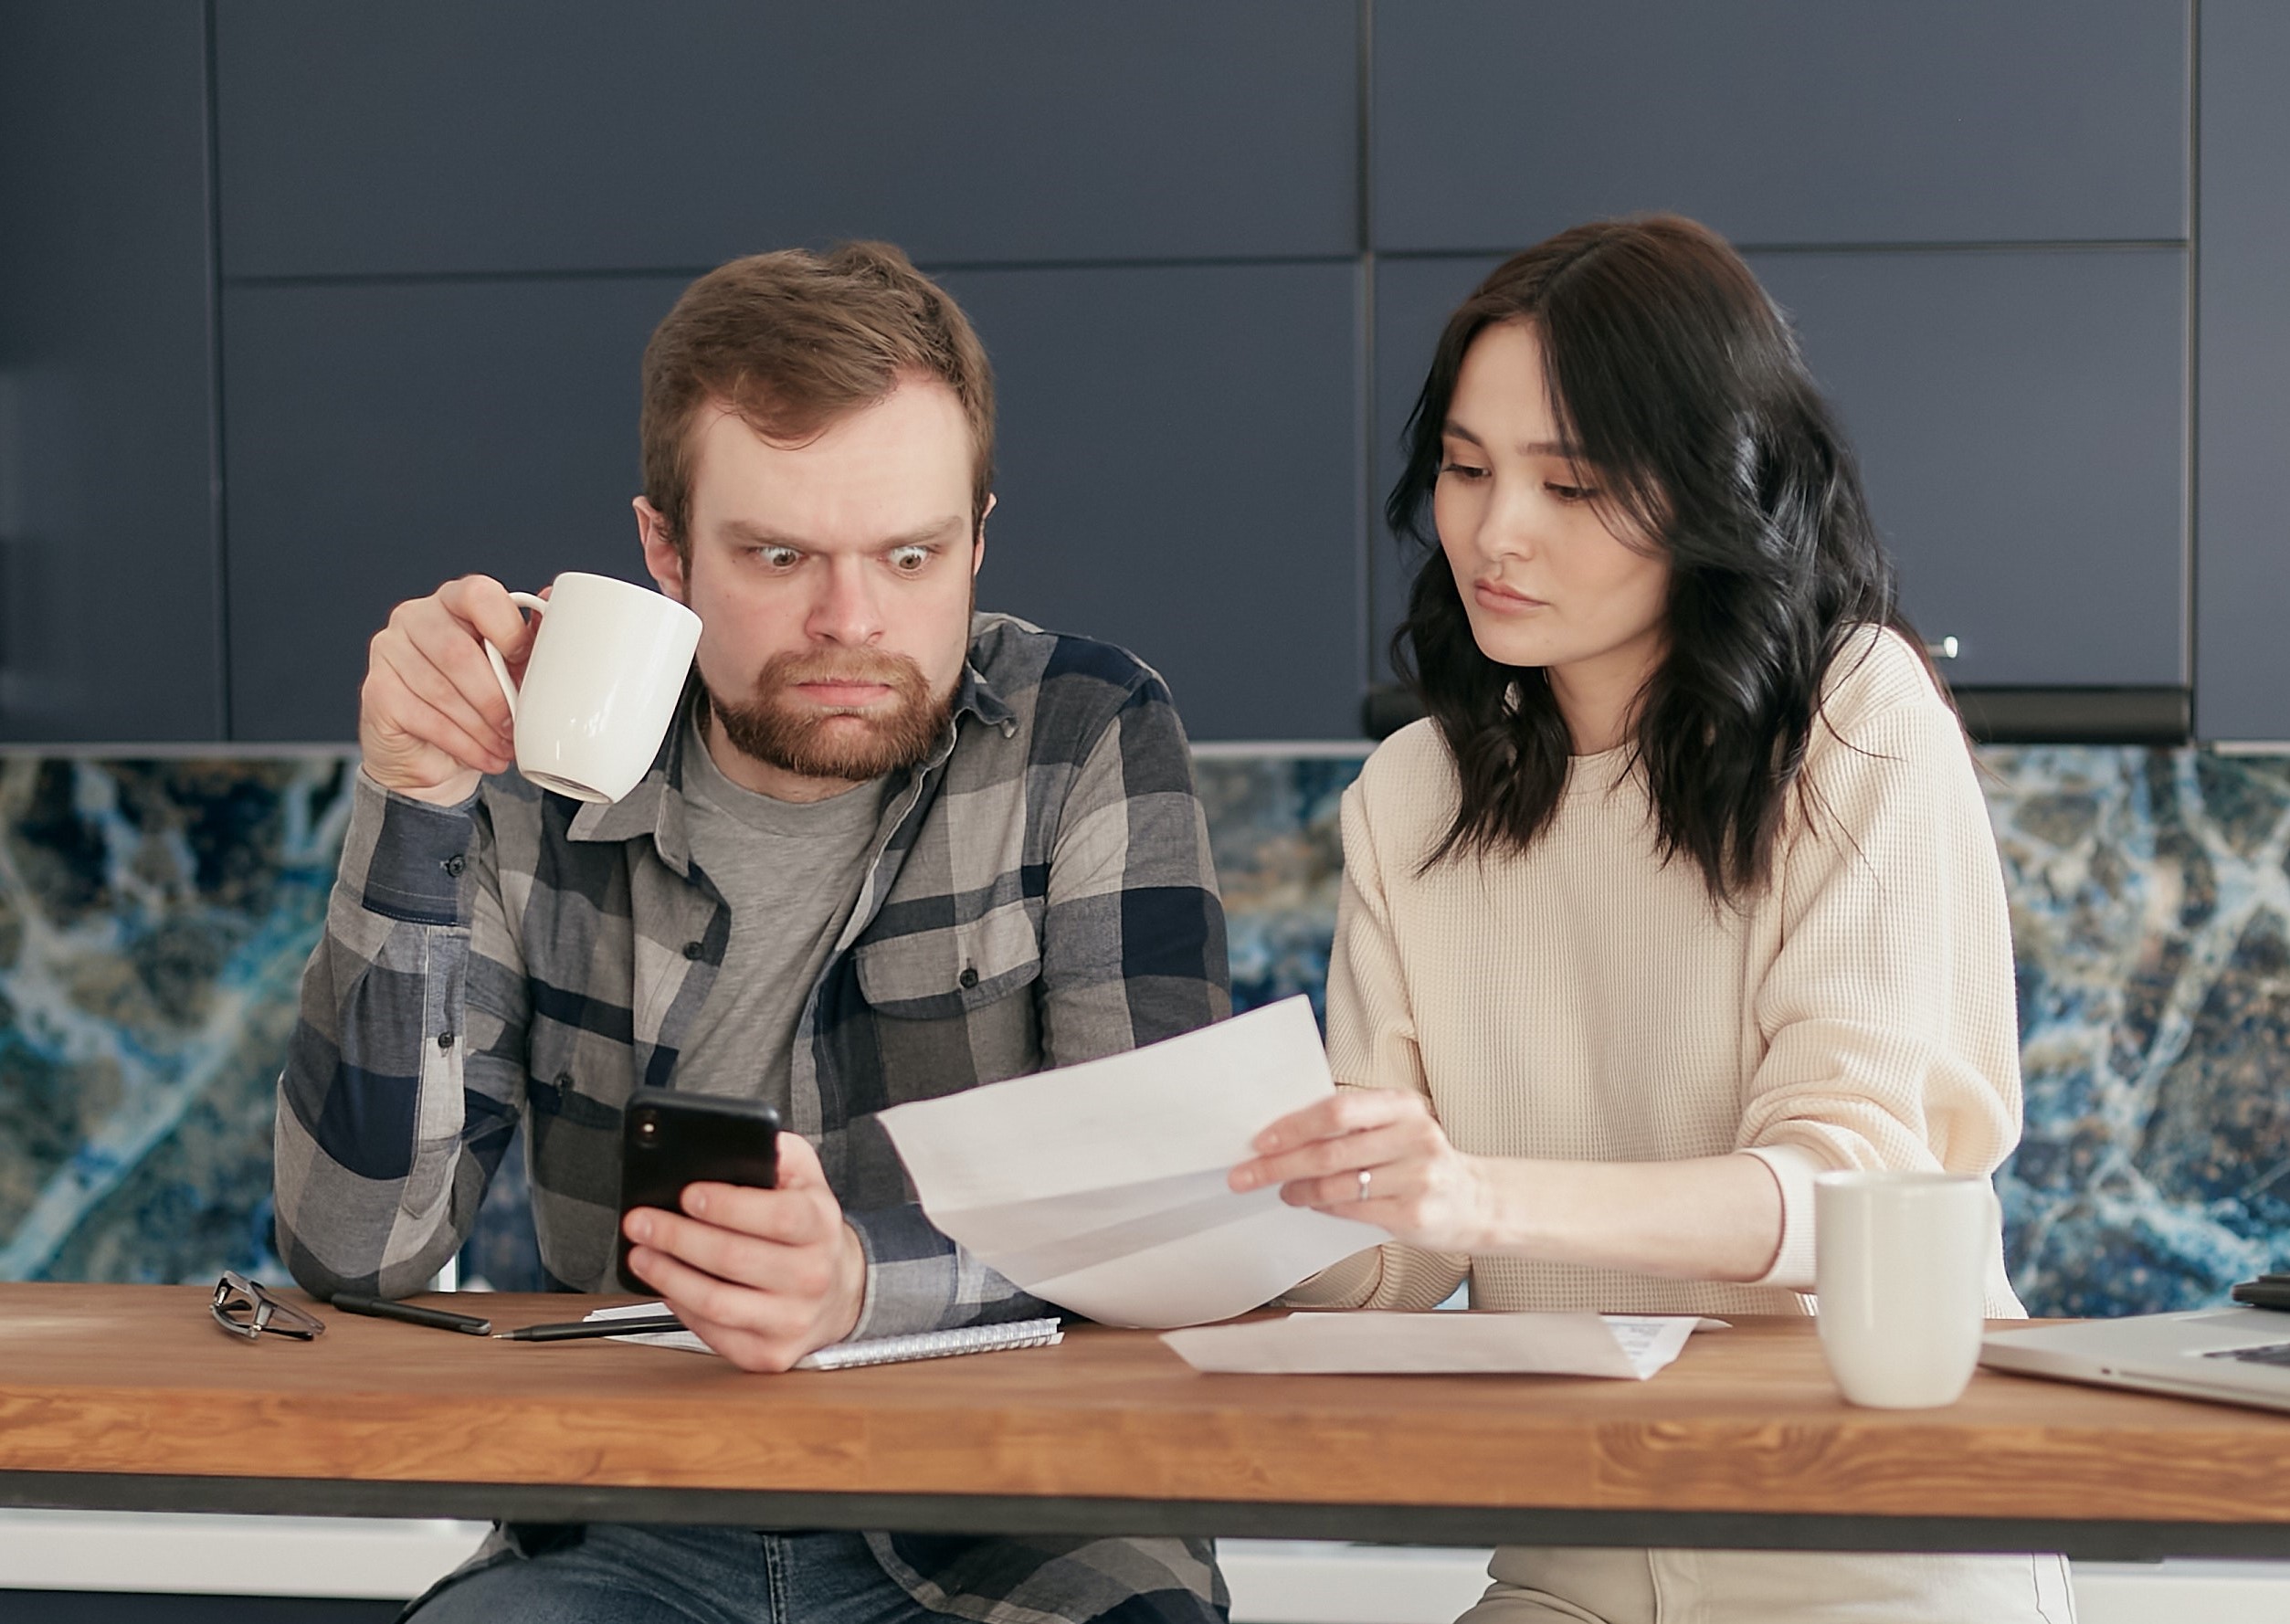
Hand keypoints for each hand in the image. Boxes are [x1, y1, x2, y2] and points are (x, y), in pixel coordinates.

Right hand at [358, 575, 540, 804]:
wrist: (435, 753)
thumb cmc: (478, 701)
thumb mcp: (511, 670)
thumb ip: (531, 639)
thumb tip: (556, 600)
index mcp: (453, 600)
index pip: (478, 595)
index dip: (508, 630)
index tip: (523, 662)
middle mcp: (414, 617)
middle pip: (457, 652)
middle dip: (494, 697)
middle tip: (515, 724)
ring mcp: (389, 651)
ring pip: (442, 690)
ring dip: (482, 727)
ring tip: (505, 745)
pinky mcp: (377, 690)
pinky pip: (426, 718)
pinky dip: (464, 744)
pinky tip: (484, 755)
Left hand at [620, 1131, 867, 1372]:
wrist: (839, 1289)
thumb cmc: (807, 1227)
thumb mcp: (804, 1177)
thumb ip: (775, 1152)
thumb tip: (736, 1140)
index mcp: (820, 1225)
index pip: (778, 1217)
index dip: (729, 1206)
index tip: (688, 1194)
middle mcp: (812, 1276)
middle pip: (735, 1259)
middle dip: (677, 1236)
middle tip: (641, 1221)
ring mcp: (792, 1320)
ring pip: (717, 1302)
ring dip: (668, 1276)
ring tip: (641, 1253)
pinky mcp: (770, 1354)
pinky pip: (714, 1332)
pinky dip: (681, 1307)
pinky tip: (666, 1285)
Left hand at [1228, 1089, 1492, 1252]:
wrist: (1475, 1201)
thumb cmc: (1420, 1161)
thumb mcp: (1395, 1128)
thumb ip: (1351, 1126)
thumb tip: (1283, 1135)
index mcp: (1404, 1106)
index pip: (1338, 1109)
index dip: (1294, 1125)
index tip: (1260, 1141)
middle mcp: (1415, 1136)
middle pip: (1331, 1150)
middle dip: (1279, 1164)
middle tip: (1247, 1174)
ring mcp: (1418, 1176)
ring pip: (1337, 1184)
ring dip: (1298, 1189)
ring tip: (1282, 1190)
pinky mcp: (1415, 1213)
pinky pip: (1352, 1209)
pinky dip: (1323, 1206)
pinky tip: (1311, 1202)